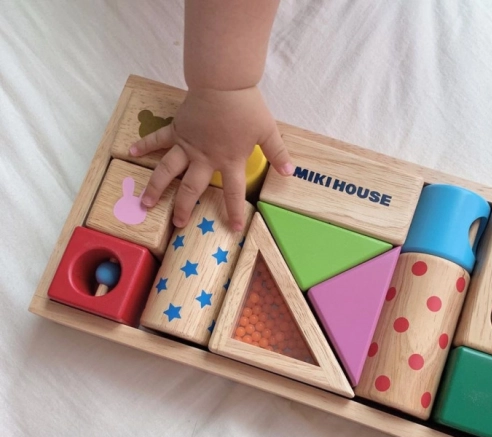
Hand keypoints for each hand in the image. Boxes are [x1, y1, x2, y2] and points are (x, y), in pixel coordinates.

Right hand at [129, 86, 292, 230]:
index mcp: (228, 161)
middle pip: (192, 189)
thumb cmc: (246, 107)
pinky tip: (130, 151)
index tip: (233, 229)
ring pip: (167, 170)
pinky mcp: (177, 129)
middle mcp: (204, 159)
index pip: (233, 193)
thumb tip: (289, 172)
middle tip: (178, 224)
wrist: (223, 82)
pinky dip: (145, 144)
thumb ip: (277, 153)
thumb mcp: (267, 131)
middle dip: (184, 208)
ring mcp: (187, 145)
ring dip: (156, 187)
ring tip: (146, 203)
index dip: (233, 212)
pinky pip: (158, 139)